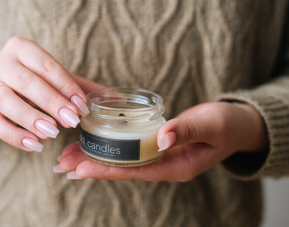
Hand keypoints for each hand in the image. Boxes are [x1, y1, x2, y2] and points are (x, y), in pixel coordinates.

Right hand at [0, 36, 101, 151]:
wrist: (0, 82)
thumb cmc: (35, 79)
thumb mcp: (56, 76)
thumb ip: (82, 87)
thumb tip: (117, 100)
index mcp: (22, 48)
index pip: (46, 66)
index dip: (66, 87)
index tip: (83, 107)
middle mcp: (2, 63)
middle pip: (26, 82)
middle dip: (51, 103)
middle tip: (72, 121)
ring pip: (6, 102)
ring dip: (30, 119)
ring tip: (52, 133)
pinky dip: (15, 137)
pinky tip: (35, 146)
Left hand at [55, 102, 267, 180]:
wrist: (235, 125)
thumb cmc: (225, 125)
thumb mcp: (211, 125)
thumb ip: (187, 130)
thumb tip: (162, 138)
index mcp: (176, 166)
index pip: (135, 171)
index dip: (107, 170)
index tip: (80, 168)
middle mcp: (163, 165)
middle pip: (122, 169)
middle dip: (92, 166)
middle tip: (61, 164)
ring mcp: (159, 157)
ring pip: (121, 161)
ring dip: (95, 158)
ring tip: (66, 157)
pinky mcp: (155, 146)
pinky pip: (128, 150)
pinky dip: (108, 147)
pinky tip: (91, 144)